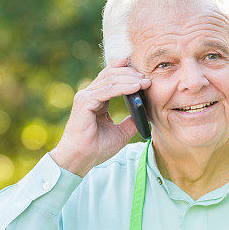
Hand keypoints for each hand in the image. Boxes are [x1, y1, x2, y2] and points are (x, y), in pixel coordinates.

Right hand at [50, 57, 150, 176]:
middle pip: (111, 74)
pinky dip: (123, 87)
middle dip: (131, 73)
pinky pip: (107, 90)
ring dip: (130, 79)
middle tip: (147, 77)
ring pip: (110, 80)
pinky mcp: (85, 102)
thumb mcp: (121, 133)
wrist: (81, 159)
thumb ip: (132, 121)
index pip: (110, 77)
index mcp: (96, 99)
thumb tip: (147, 114)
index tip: (143, 72)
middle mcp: (89, 95)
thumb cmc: (96, 148)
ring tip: (145, 82)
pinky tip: (136, 88)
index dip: (125, 70)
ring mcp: (86, 97)